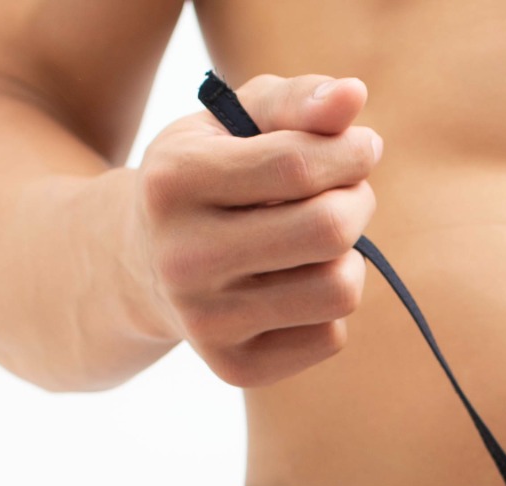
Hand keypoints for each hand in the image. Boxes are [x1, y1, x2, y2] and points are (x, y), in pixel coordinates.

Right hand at [130, 73, 381, 387]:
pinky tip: (298, 287)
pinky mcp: (234, 369)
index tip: (363, 148)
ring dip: (351, 260)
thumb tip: (355, 96)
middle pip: (328, 231)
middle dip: (358, 203)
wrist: (142, 264)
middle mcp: (185, 258)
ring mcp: (207, 322)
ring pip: (338, 291)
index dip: (350, 154)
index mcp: (175, 181)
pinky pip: (330, 338)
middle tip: (351, 195)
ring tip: (324, 243)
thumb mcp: (235, 123)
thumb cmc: (208, 176)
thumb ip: (296, 102)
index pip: (298, 166)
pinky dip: (330, 309)